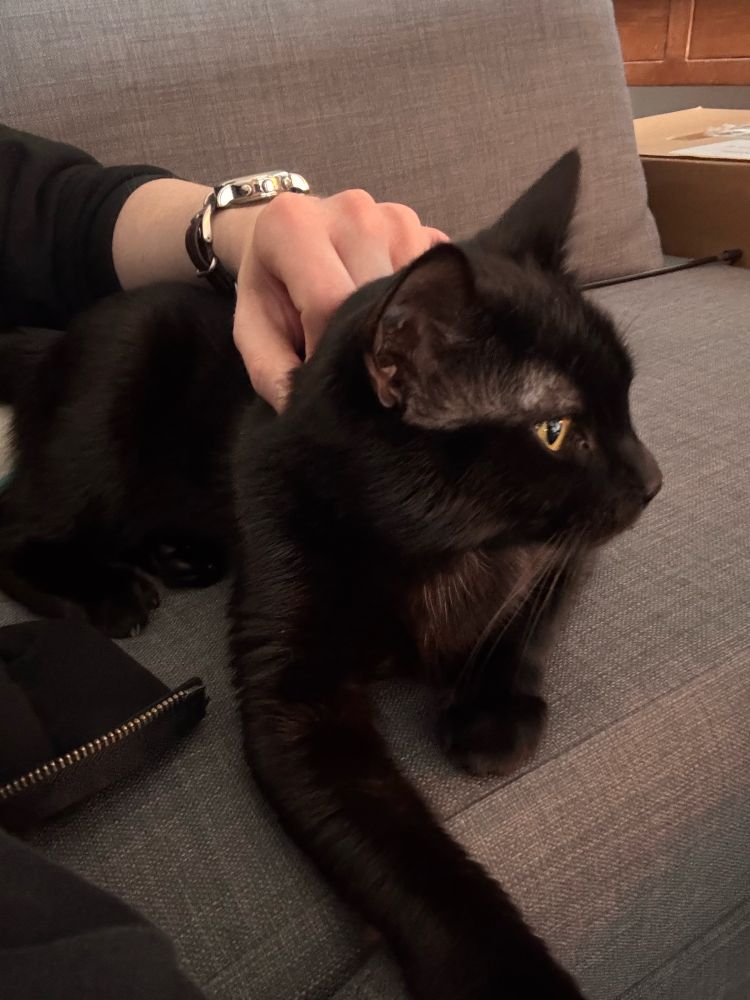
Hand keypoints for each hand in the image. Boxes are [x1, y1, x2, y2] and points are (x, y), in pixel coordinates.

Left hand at [215, 190, 447, 410]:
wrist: (291, 234)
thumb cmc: (272, 286)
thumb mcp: (254, 328)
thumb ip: (271, 369)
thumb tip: (304, 408)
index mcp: (294, 225)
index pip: (329, 303)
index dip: (329, 351)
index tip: (325, 378)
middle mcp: (352, 210)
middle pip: (374, 295)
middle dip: (364, 342)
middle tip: (351, 367)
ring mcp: (395, 216)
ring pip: (410, 293)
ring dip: (394, 327)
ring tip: (369, 337)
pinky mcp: (425, 230)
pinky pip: (432, 283)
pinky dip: (417, 310)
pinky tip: (394, 319)